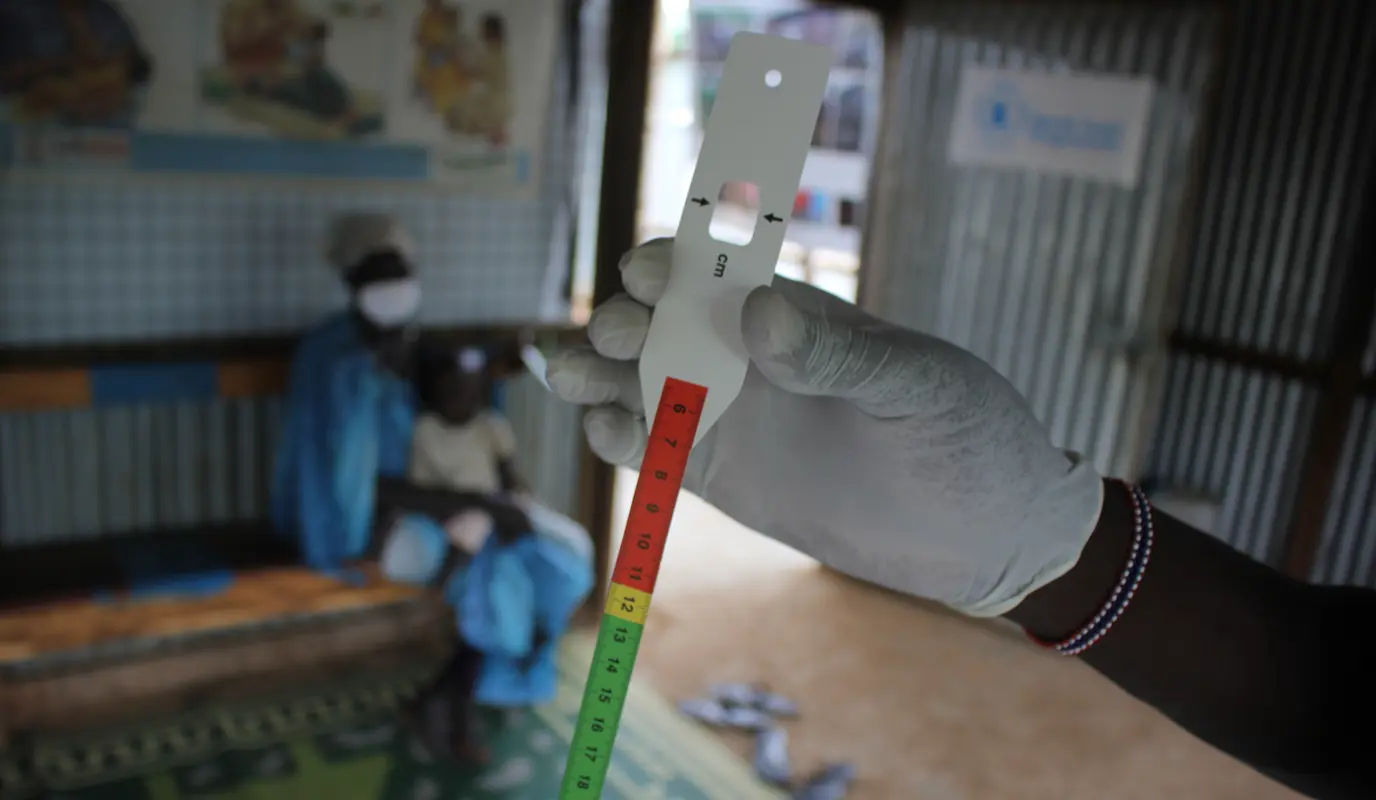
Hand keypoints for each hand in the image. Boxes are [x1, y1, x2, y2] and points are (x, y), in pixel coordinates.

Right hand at [547, 239, 1102, 615]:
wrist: (984, 536)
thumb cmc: (969, 438)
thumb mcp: (917, 386)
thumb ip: (837, 354)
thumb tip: (756, 313)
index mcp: (798, 315)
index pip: (719, 272)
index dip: (676, 265)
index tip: (648, 274)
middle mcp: (752, 357)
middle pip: (663, 326)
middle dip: (625, 323)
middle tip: (612, 339)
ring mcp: (732, 416)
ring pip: (642, 384)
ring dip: (600, 377)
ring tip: (570, 379)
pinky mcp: (721, 474)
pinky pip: (656, 448)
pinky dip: (622, 437)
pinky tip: (607, 434)